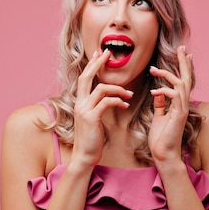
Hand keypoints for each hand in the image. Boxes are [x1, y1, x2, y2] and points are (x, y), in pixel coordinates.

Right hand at [71, 49, 133, 167]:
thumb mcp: (92, 120)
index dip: (91, 64)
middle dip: (98, 63)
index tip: (99, 54)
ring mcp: (84, 110)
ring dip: (118, 89)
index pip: (84, 78)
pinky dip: (118, 101)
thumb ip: (96, 107)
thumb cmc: (91, 140)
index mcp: (79, 103)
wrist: (84, 156)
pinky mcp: (91, 118)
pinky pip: (106, 102)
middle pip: (86, 76)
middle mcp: (79, 103)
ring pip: (101, 89)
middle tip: (108, 53)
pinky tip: (125, 105)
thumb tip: (106, 99)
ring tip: (129, 94)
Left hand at [148, 45, 192, 163]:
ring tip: (154, 70)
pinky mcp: (178, 115)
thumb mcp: (158, 117)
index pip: (182, 81)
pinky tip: (154, 91)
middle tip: (182, 48)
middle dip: (184, 62)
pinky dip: (164, 91)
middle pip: (187, 78)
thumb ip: (160, 104)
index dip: (183, 67)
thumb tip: (158, 93)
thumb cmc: (160, 139)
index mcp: (178, 104)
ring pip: (182, 85)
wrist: (164, 155)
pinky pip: (175, 97)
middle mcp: (183, 105)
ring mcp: (182, 110)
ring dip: (168, 75)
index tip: (181, 53)